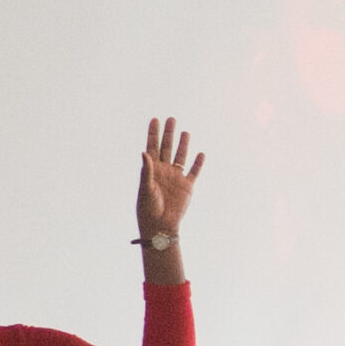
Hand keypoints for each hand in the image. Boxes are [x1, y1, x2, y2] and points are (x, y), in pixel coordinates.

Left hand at [138, 115, 203, 239]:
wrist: (160, 226)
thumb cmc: (148, 209)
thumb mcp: (145, 189)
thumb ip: (146, 170)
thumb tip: (144, 152)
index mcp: (151, 170)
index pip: (152, 147)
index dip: (153, 133)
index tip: (154, 119)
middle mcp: (164, 171)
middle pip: (167, 147)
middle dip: (169, 133)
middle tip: (171, 119)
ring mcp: (176, 177)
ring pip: (180, 156)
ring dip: (183, 144)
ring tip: (185, 132)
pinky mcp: (187, 186)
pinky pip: (193, 172)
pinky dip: (198, 163)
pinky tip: (201, 154)